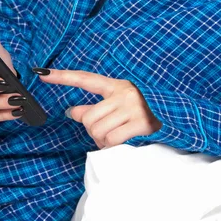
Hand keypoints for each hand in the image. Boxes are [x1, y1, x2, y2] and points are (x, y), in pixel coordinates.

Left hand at [36, 69, 162, 148]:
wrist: (179, 122)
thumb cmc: (147, 117)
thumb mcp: (121, 107)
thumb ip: (96, 108)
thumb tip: (71, 112)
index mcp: (118, 86)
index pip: (85, 80)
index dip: (63, 77)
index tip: (41, 73)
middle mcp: (124, 92)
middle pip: (88, 117)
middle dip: (94, 131)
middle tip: (111, 133)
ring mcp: (133, 107)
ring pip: (97, 131)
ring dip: (104, 142)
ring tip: (121, 138)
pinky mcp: (140, 123)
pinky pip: (111, 141)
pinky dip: (114, 148)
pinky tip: (127, 143)